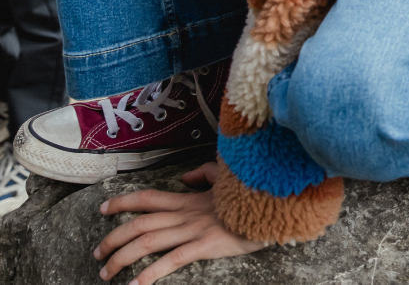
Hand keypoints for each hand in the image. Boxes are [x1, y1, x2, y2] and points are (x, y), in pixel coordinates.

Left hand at [93, 162, 266, 283]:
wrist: (270, 204)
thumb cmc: (248, 193)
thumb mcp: (225, 178)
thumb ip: (204, 175)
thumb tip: (186, 177)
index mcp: (188, 199)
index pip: (147, 197)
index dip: (122, 202)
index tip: (103, 208)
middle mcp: (184, 213)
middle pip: (139, 223)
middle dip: (112, 238)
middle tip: (96, 254)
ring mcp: (193, 230)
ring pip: (147, 241)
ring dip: (122, 257)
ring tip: (106, 272)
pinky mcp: (205, 246)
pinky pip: (172, 260)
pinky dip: (150, 273)